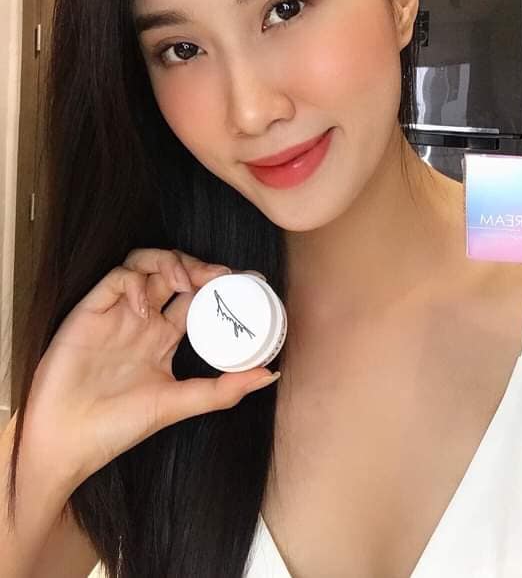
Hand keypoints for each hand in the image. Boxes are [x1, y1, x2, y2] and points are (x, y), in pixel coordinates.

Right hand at [21, 248, 280, 493]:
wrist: (67, 442)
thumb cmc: (117, 427)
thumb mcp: (177, 404)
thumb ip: (222, 390)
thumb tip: (269, 374)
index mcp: (164, 337)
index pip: (197, 298)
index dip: (221, 284)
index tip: (250, 281)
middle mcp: (143, 319)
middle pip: (175, 273)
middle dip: (200, 266)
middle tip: (222, 276)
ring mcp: (118, 313)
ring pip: (147, 263)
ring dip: (171, 262)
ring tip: (187, 281)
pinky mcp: (91, 311)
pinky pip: (117, 278)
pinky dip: (135, 282)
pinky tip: (145, 306)